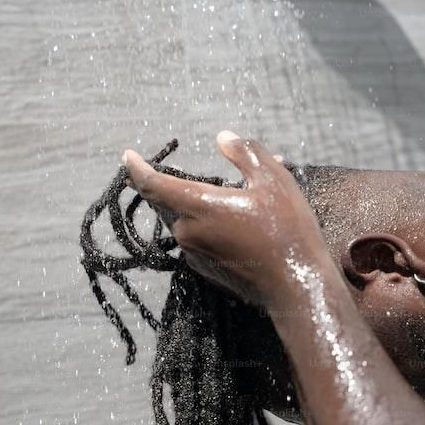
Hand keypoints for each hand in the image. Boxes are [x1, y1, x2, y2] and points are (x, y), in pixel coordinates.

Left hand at [122, 131, 327, 306]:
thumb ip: (245, 153)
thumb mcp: (273, 180)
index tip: (127, 156)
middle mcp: (188, 232)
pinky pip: (195, 240)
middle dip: (164, 185)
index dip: (137, 168)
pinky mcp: (206, 271)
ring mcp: (195, 255)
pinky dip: (204, 225)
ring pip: (181, 221)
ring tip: (220, 194)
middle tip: (167, 170)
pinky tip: (230, 221)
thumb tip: (223, 138)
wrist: (297, 287)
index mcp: (198, 207)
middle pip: (164, 203)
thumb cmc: (287, 230)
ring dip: (191, 205)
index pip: (153, 185)